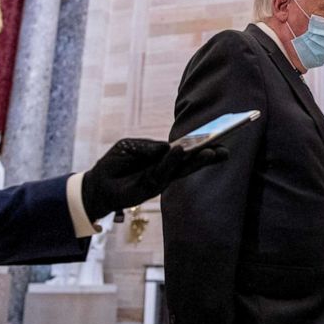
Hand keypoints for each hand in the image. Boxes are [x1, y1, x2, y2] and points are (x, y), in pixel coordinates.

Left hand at [82, 139, 227, 221]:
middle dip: (208, 156)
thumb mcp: (131, 146)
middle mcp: (166, 168)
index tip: (219, 135)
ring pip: (182, 169)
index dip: (202, 144)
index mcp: (164, 157)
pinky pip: (164, 172)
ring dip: (197, 161)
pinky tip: (183, 151)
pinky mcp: (151, 188)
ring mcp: (161, 179)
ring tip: (211, 151)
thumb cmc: (116, 162)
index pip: (186, 150)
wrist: (98, 183)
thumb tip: (169, 147)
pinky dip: (173, 161)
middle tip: (225, 150)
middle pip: (190, 162)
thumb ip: (150, 146)